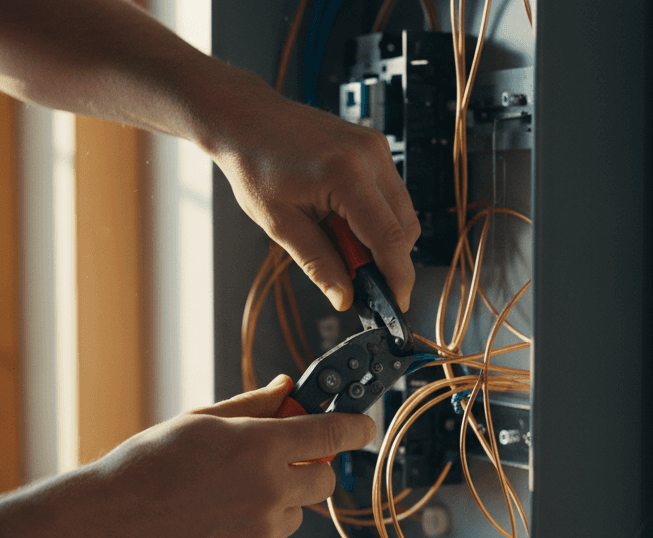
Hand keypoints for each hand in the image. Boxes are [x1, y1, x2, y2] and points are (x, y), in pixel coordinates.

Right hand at [83, 376, 374, 537]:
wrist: (113, 521)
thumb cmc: (149, 464)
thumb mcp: (201, 421)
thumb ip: (252, 405)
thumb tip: (286, 389)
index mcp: (261, 445)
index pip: (331, 434)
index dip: (355, 428)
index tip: (363, 426)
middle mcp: (270, 488)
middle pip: (325, 480)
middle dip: (314, 467)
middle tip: (286, 459)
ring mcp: (261, 528)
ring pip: (296, 512)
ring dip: (281, 498)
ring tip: (232, 490)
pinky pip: (267, 536)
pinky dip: (254, 524)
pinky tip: (214, 515)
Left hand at [203, 77, 418, 311]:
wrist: (246, 119)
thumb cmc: (255, 164)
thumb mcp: (280, 224)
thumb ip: (317, 263)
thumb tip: (344, 297)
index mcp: (346, 174)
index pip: (390, 238)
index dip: (397, 276)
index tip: (395, 303)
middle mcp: (370, 156)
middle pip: (405, 227)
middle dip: (389, 260)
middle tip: (355, 277)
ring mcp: (375, 147)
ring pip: (403, 211)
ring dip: (382, 239)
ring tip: (338, 241)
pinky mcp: (374, 146)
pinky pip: (391, 193)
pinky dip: (377, 217)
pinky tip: (343, 221)